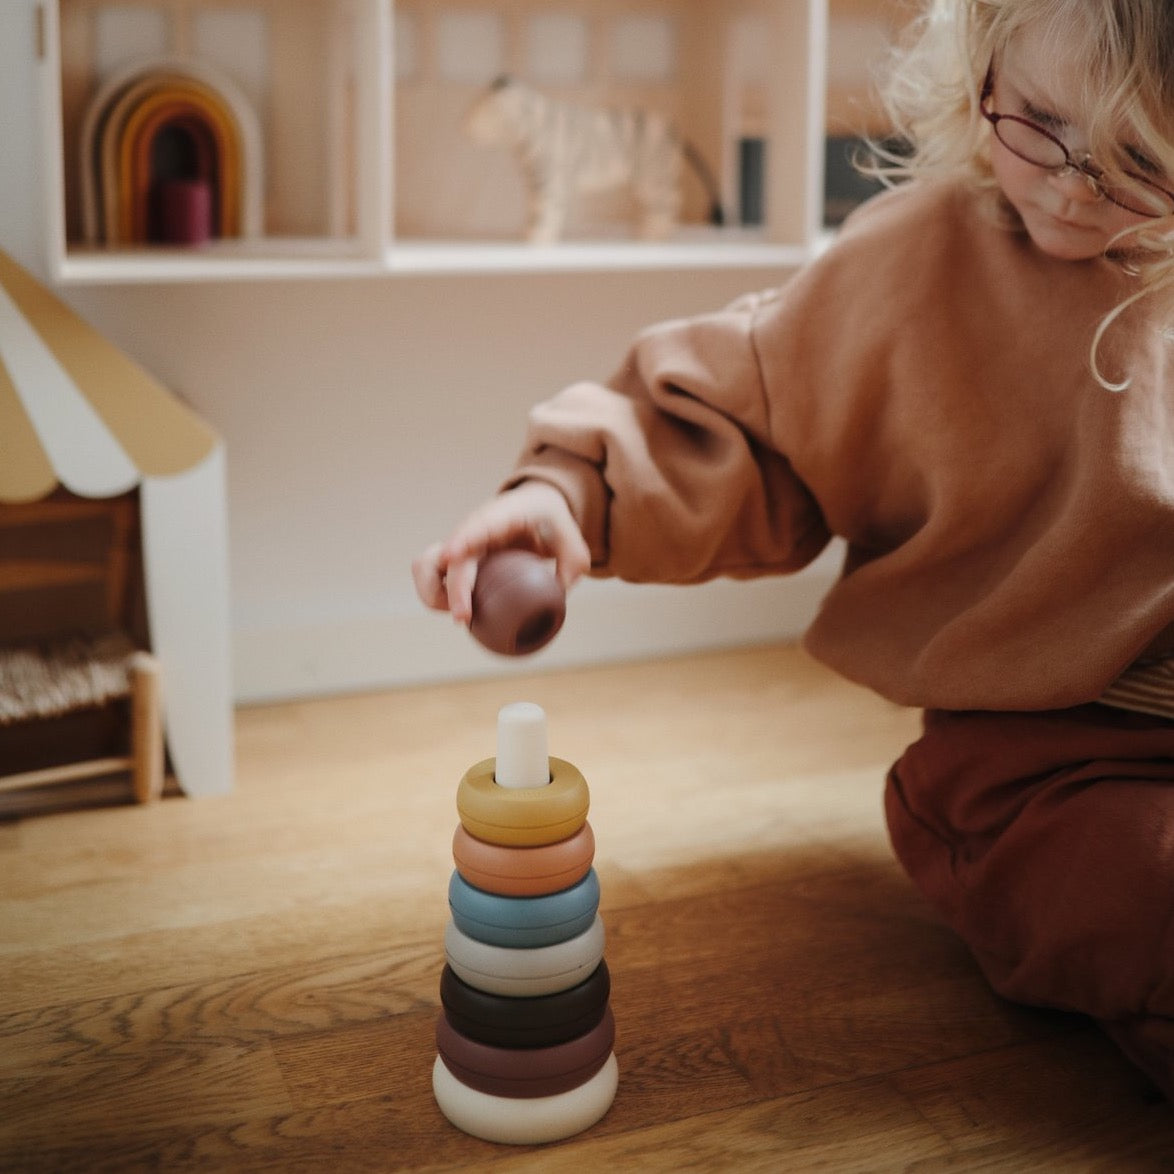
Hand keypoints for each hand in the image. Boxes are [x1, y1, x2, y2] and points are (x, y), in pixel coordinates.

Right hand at [412, 482, 590, 624]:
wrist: (536, 506)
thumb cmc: (553, 523)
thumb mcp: (574, 544)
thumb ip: (571, 570)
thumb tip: (556, 600)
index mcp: (505, 515)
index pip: (479, 524)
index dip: (463, 539)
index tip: (451, 555)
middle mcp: (475, 528)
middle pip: (448, 555)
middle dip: (451, 588)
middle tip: (463, 618)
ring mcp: (461, 543)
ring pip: (425, 564)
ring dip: (433, 592)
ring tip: (460, 614)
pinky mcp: (456, 559)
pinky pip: (431, 577)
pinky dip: (436, 596)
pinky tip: (459, 610)